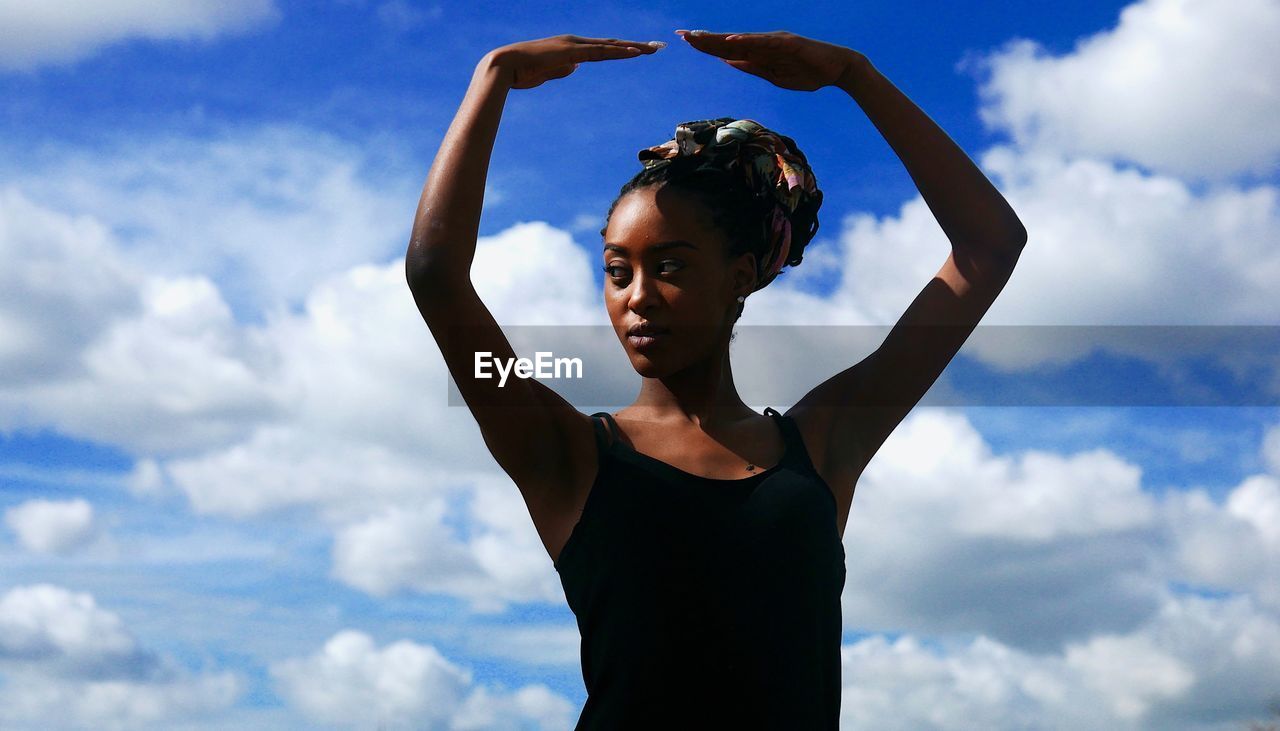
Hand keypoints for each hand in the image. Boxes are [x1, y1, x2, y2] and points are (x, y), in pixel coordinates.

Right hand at [485, 34, 662, 89]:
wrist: (505, 67)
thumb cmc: (523, 72)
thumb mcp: (548, 73)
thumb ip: (563, 69)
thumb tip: (575, 68)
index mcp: (571, 48)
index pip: (603, 49)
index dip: (623, 50)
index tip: (642, 52)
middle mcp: (576, 43)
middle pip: (612, 44)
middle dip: (636, 46)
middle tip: (658, 47)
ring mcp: (574, 45)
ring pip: (610, 46)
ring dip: (634, 47)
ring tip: (654, 49)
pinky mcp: (571, 52)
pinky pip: (600, 52)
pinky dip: (619, 52)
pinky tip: (635, 53)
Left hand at [675, 29, 858, 91]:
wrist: (836, 70)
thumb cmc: (807, 73)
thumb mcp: (775, 76)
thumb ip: (753, 68)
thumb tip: (728, 61)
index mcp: (759, 53)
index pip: (728, 49)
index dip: (707, 45)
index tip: (688, 41)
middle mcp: (763, 43)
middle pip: (729, 42)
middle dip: (705, 39)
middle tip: (682, 35)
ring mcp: (775, 42)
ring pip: (741, 39)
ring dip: (719, 38)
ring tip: (699, 37)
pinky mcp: (788, 42)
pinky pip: (764, 42)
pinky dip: (747, 40)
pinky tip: (730, 40)